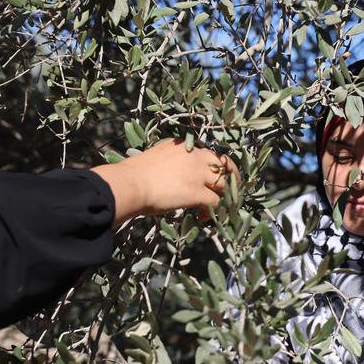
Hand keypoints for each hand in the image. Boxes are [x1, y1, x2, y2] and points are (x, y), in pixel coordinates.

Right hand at [91, 138, 238, 226]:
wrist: (130, 184)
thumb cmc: (135, 173)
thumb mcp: (158, 157)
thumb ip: (173, 160)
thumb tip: (176, 173)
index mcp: (186, 145)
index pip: (211, 154)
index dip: (217, 167)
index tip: (216, 177)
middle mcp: (196, 156)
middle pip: (225, 165)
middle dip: (232, 179)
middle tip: (231, 193)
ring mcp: (199, 174)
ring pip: (224, 185)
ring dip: (222, 198)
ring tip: (213, 208)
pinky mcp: (198, 193)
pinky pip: (216, 203)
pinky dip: (212, 212)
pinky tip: (202, 218)